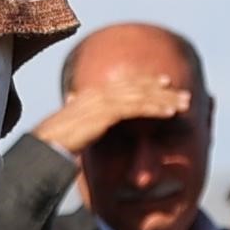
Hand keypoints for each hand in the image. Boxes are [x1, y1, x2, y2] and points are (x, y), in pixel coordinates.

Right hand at [31, 55, 196, 157]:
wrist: (43, 148)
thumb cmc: (55, 140)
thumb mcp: (70, 122)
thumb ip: (77, 110)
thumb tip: (72, 98)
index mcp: (91, 94)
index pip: (124, 83)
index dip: (145, 82)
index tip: (165, 83)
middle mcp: (98, 93)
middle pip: (136, 87)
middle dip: (161, 89)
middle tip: (183, 93)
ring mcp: (101, 102)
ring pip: (140, 96)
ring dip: (165, 99)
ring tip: (185, 105)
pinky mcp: (104, 114)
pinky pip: (135, 109)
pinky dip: (154, 109)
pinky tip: (170, 113)